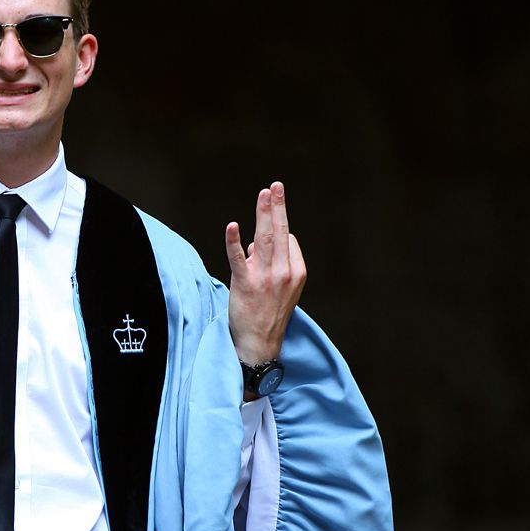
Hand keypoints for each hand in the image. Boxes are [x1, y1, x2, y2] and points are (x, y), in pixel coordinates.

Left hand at [225, 181, 306, 367]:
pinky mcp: (245, 283)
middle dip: (278, 207)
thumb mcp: (282, 289)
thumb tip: (256, 244)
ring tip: (265, 193)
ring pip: (265, 238)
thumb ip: (272, 264)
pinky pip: (238, 258)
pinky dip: (234, 241)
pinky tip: (233, 226)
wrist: (259, 344)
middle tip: (276, 186)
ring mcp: (265, 277)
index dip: (277, 235)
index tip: (265, 242)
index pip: (288, 240)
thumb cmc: (268, 315)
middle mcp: (284, 272)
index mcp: (296, 272)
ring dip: (264, 213)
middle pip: (281, 232)